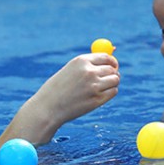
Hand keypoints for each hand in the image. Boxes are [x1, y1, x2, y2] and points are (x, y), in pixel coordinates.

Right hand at [0, 52, 120, 149]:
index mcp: (82, 61)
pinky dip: (110, 93)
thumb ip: (89, 64)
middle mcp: (89, 71)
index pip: (106, 57)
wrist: (48, 107)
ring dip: (112, 83)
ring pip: (115, 80)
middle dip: (113, 73)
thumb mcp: (71, 70)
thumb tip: (111, 59)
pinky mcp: (97, 99)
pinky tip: (98, 96)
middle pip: (112, 68)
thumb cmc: (58, 88)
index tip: (113, 66)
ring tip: (100, 88)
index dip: (112, 62)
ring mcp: (94, 86)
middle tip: (108, 79)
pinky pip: (113, 92)